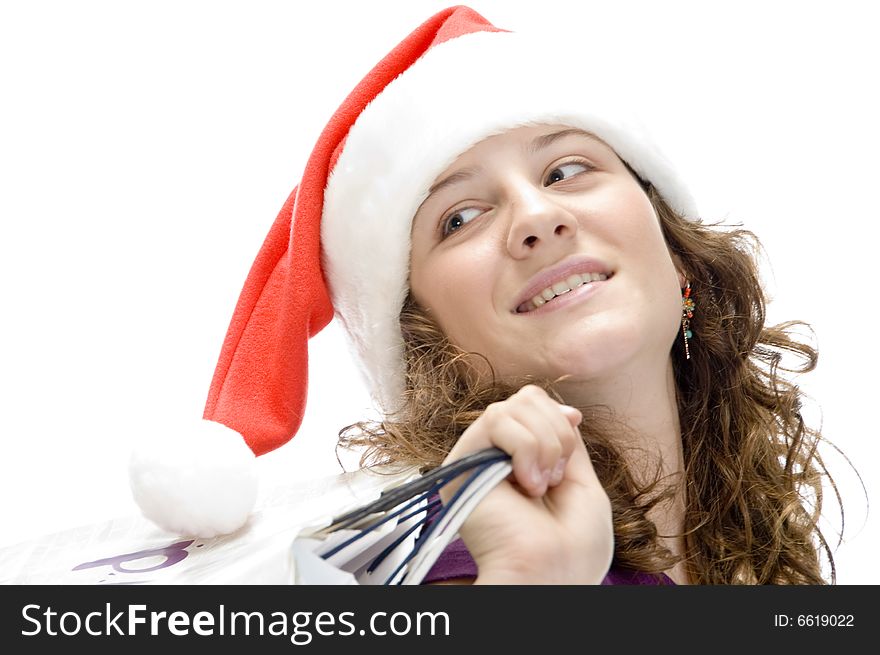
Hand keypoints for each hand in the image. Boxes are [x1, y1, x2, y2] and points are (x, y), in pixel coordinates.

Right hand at [438, 385, 613, 583]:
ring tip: (542, 485)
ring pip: (510, 407)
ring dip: (543, 443)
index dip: (558, 415)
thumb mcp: (583, 482)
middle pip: (525, 399)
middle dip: (556, 432)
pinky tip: (527, 484)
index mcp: (522, 460)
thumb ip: (567, 441)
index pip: (534, 404)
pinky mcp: (461, 465)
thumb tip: (565, 408)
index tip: (571, 448)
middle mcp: (495, 456)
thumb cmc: (573, 546)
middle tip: (557, 477)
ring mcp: (477, 460)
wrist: (553, 575)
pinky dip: (525, 447)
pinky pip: (495, 421)